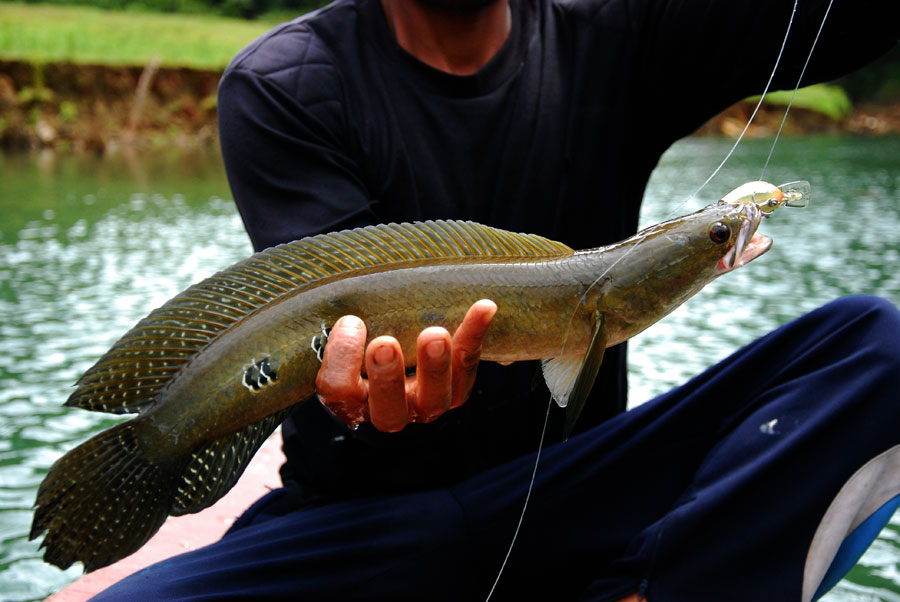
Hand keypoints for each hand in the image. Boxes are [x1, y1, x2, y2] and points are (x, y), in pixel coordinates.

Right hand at [315, 299, 497, 431]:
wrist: (401, 363)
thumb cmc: (361, 346)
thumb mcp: (343, 340)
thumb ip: (342, 327)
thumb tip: (346, 303)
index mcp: (350, 401)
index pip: (339, 390)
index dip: (342, 359)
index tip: (351, 323)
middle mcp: (389, 412)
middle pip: (387, 409)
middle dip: (386, 376)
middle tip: (384, 345)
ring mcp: (426, 405)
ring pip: (434, 398)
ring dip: (435, 366)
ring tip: (434, 334)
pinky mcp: (457, 390)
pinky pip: (467, 365)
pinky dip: (474, 335)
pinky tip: (485, 307)